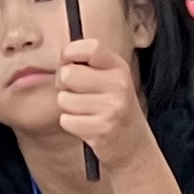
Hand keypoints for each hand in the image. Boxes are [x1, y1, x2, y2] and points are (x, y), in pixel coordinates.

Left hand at [57, 34, 154, 172]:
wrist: (132, 145)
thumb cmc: (113, 107)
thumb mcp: (110, 80)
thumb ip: (89, 65)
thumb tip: (61, 59)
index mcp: (120, 68)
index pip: (90, 47)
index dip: (70, 52)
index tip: (67, 61)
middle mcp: (119, 85)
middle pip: (68, 74)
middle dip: (63, 84)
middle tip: (76, 92)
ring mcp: (111, 108)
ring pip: (64, 99)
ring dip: (68, 108)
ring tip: (86, 112)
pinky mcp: (101, 130)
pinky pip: (66, 120)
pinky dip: (71, 124)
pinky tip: (87, 125)